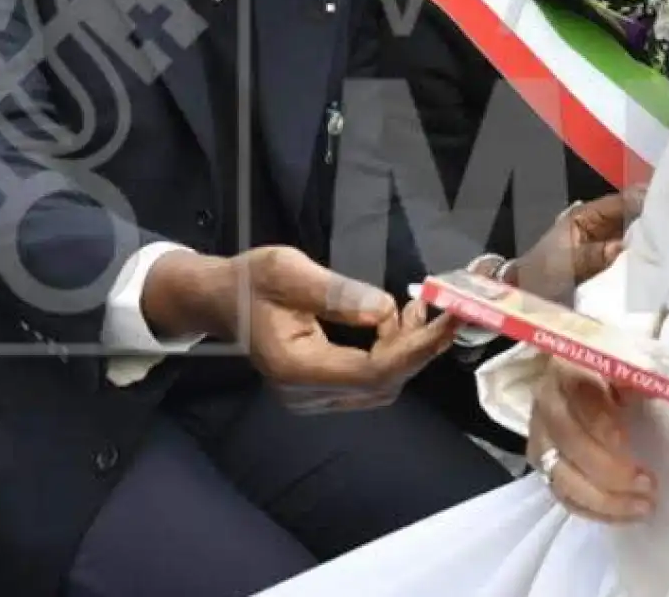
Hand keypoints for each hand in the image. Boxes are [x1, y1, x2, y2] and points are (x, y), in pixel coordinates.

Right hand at [146, 247, 458, 409]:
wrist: (220, 299)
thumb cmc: (249, 281)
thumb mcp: (287, 270)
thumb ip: (336, 293)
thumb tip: (385, 310)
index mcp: (295, 368)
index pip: (371, 371)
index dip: (415, 349)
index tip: (448, 322)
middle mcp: (306, 393)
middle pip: (382, 383)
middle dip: (418, 348)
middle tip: (442, 309)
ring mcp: (313, 397)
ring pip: (380, 386)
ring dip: (408, 351)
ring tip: (419, 311)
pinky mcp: (321, 389)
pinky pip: (370, 380)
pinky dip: (393, 355)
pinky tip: (400, 324)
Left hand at [513, 185, 643, 302]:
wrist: (525, 295)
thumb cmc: (540, 275)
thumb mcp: (564, 265)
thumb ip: (592, 255)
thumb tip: (622, 247)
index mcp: (585, 215)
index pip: (620, 201)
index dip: (644, 201)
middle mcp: (599, 223)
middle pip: (632, 213)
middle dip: (654, 216)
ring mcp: (605, 240)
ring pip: (636, 231)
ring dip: (653, 234)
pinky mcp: (610, 259)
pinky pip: (632, 250)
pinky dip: (646, 251)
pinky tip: (665, 256)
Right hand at [526, 358, 654, 522]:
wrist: (582, 375)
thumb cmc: (614, 369)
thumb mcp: (628, 360)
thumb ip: (638, 373)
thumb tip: (655, 387)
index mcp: (567, 370)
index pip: (578, 398)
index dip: (601, 423)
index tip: (628, 442)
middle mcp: (547, 404)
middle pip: (568, 443)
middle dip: (608, 470)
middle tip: (649, 484)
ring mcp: (540, 437)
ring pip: (561, 477)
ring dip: (604, 499)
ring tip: (644, 506)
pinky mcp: (543, 465)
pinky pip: (563, 497)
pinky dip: (595, 511)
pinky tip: (626, 514)